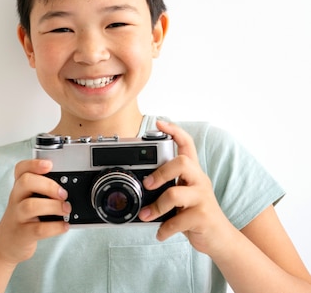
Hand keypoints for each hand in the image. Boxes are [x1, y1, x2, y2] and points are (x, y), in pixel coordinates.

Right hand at [0, 159, 70, 264]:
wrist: (5, 244)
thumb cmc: (23, 218)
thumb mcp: (27, 200)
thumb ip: (42, 190)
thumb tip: (69, 186)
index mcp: (19, 188)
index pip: (21, 169)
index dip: (34, 163)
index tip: (49, 165)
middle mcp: (16, 199)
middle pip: (25, 182)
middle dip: (48, 185)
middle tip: (63, 194)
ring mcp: (18, 217)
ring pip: (31, 206)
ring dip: (53, 206)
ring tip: (66, 209)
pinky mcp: (23, 234)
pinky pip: (39, 229)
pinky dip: (56, 227)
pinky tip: (64, 225)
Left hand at [138, 120, 234, 254]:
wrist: (220, 239)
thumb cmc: (196, 214)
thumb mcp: (183, 195)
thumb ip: (167, 186)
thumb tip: (140, 185)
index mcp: (193, 173)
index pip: (187, 145)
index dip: (174, 131)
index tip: (159, 123)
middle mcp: (200, 181)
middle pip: (182, 163)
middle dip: (160, 172)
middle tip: (147, 184)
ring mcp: (202, 199)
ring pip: (175, 194)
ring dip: (156, 207)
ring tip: (145, 215)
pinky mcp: (203, 218)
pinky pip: (177, 221)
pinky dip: (164, 229)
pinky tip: (160, 233)